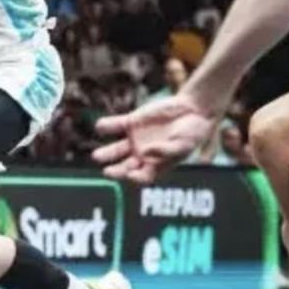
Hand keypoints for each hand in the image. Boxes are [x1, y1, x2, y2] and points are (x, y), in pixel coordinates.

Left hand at [92, 92, 218, 182]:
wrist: (192, 109)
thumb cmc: (192, 132)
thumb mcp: (184, 144)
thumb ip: (167, 150)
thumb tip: (148, 152)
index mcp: (156, 165)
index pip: (142, 177)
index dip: (136, 178)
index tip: (130, 175)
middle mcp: (142, 155)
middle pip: (124, 167)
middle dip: (116, 171)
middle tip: (107, 172)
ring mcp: (135, 139)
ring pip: (115, 149)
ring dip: (106, 153)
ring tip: (96, 156)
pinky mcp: (131, 123)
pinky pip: (115, 126)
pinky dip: (106, 126)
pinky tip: (100, 126)